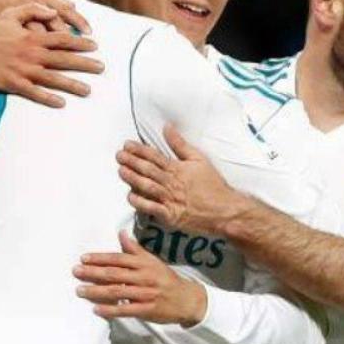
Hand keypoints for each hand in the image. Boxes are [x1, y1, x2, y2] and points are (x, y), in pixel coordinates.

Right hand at [0, 3, 104, 107]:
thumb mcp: (10, 13)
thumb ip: (33, 10)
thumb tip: (53, 11)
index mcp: (33, 37)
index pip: (62, 39)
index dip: (80, 43)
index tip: (95, 46)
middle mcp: (32, 54)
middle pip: (63, 59)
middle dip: (84, 64)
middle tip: (101, 68)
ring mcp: (23, 70)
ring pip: (53, 78)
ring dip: (72, 84)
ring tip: (88, 90)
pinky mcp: (14, 84)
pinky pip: (35, 93)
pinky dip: (48, 98)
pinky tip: (61, 103)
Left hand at [74, 231, 206, 326]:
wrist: (186, 298)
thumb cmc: (165, 278)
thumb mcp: (152, 260)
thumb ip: (134, 248)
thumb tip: (121, 233)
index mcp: (143, 263)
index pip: (118, 258)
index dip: (100, 258)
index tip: (83, 258)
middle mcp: (143, 276)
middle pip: (114, 274)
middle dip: (92, 272)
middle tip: (75, 272)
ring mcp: (145, 293)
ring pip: (117, 291)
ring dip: (96, 291)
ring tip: (80, 290)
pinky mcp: (147, 309)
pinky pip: (125, 310)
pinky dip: (110, 310)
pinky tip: (96, 309)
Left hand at [117, 124, 248, 235]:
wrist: (224, 210)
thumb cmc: (212, 184)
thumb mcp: (199, 159)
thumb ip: (180, 144)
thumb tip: (167, 127)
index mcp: (178, 168)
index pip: (155, 156)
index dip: (139, 150)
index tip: (127, 145)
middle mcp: (172, 183)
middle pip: (148, 170)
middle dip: (132, 162)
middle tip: (119, 155)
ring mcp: (170, 200)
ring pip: (147, 187)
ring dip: (132, 178)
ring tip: (121, 171)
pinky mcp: (171, 216)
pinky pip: (152, 208)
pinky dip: (140, 202)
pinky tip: (130, 196)